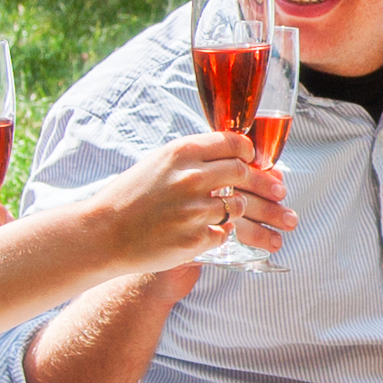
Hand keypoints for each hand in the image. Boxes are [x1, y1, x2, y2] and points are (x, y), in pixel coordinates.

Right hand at [93, 128, 285, 269]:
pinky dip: (220, 233)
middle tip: (279, 190)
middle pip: (243, 173)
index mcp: (181, 153)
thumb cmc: (129, 197)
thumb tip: (232, 156)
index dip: (250, 151)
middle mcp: (191, 178)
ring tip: (239, 212)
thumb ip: (192, 159)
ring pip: (238, 205)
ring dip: (241, 209)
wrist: (103, 233)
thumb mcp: (158, 164)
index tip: (254, 159)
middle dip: (266, 182)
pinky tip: (211, 233)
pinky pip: (224, 233)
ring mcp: (195, 210)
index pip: (233, 143)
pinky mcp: (195, 239)